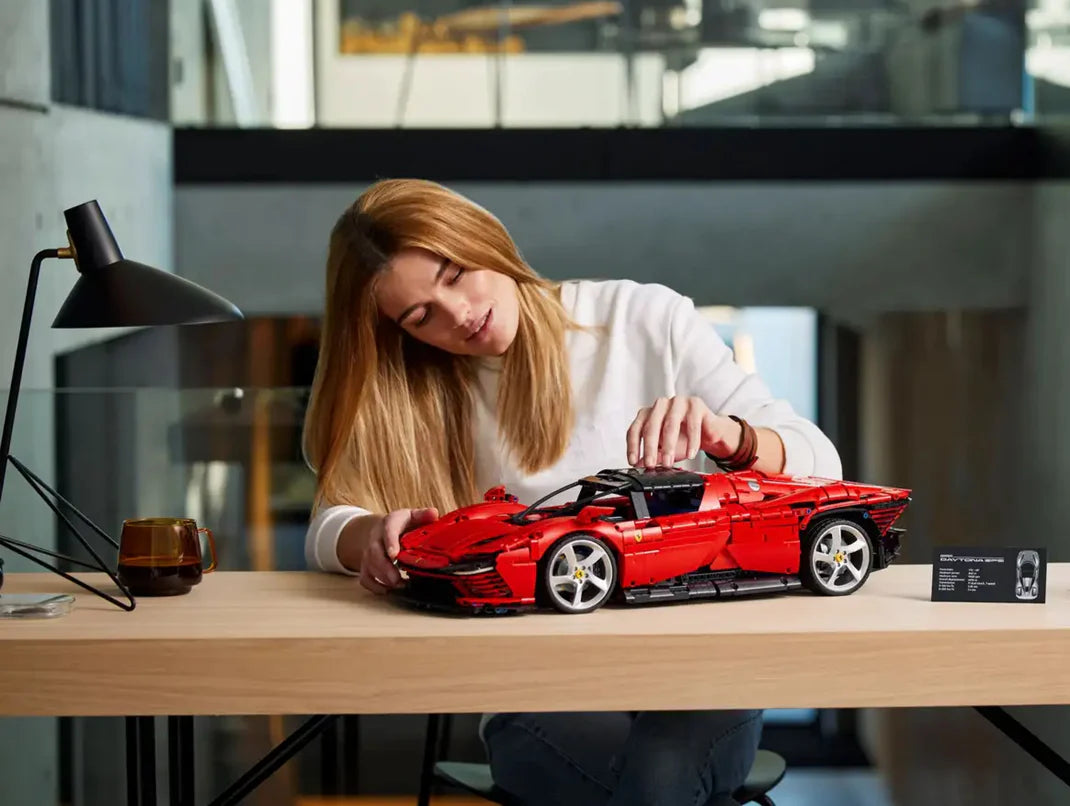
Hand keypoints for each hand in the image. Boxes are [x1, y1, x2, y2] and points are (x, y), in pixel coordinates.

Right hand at [358, 507, 437, 593]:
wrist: (380, 530)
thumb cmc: (400, 525)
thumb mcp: (412, 516)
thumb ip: (423, 515)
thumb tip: (434, 513)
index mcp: (389, 524)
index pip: (388, 531)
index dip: (390, 543)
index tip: (394, 555)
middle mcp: (376, 538)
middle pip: (375, 553)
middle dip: (385, 568)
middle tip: (397, 579)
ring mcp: (369, 553)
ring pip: (369, 567)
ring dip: (383, 579)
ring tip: (400, 586)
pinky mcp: (366, 565)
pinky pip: (365, 578)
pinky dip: (374, 587)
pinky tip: (387, 590)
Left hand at [626, 396, 742, 467]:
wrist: (707, 432)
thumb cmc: (683, 438)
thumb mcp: (664, 449)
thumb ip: (652, 454)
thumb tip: (639, 464)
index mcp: (648, 413)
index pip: (635, 429)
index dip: (633, 446)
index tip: (633, 461)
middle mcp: (660, 405)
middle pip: (650, 426)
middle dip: (649, 448)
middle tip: (650, 464)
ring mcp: (677, 402)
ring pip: (670, 424)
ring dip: (668, 446)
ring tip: (668, 462)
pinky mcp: (695, 404)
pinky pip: (692, 424)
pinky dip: (691, 442)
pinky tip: (690, 454)